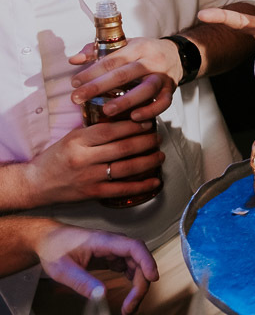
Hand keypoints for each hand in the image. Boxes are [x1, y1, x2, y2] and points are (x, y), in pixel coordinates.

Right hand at [25, 122, 163, 205]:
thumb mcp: (71, 138)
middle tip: (157, 138)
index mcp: (78, 140)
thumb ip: (94, 131)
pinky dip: (141, 185)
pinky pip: (121, 189)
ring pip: (126, 168)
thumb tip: (125, 122)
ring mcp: (89, 177)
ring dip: (148, 161)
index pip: (111, 130)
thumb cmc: (55, 158)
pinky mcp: (92, 193)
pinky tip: (154, 181)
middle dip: (146, 142)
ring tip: (160, 155)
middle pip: (123, 148)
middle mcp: (84, 158)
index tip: (147, 123)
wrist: (35, 183)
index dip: (133, 126)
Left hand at [35, 222, 157, 314]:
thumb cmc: (54, 247)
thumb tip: (102, 295)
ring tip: (130, 305)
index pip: (134, 247)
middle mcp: (114, 243)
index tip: (152, 278)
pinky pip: (129, 267)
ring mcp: (114, 249)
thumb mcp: (63, 269)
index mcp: (104, 241)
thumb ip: (82, 282)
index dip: (147, 261)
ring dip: (138, 284)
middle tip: (130, 307)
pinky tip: (129, 292)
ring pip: (136, 265)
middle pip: (139, 260)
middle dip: (140, 283)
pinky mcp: (112, 256)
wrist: (48, 239)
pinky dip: (132, 280)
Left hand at [69, 38, 178, 120]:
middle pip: (124, 74)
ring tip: (106, 111)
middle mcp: (151, 61)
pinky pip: (163, 102)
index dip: (92, 72)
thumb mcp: (125, 45)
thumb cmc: (145, 52)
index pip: (112, 60)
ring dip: (125, 101)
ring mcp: (163, 76)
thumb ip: (98, 51)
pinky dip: (150, 111)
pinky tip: (134, 117)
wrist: (177, 55)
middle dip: (98, 87)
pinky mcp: (171, 89)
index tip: (74, 83)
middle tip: (77, 98)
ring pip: (145, 89)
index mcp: (138, 47)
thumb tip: (74, 61)